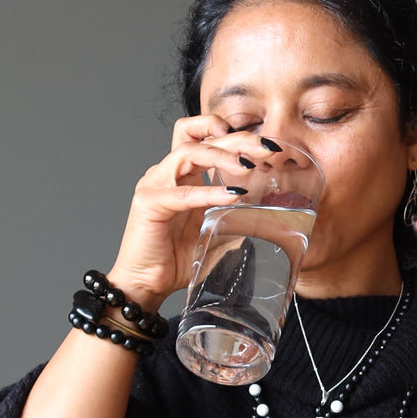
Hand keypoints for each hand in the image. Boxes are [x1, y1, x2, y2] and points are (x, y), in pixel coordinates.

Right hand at [106, 116, 280, 309]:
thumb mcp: (215, 231)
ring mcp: (155, 185)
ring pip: (188, 152)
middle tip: (266, 147)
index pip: (204, 137)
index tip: (266, 145)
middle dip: (237, 138)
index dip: (234, 134)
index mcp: (183, 176)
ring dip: (221, 155)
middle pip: (200, 138)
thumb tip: (270, 215)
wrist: (146, 283)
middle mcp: (167, 174)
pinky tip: (233, 194)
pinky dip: (209, 191)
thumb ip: (235, 217)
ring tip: (249, 165)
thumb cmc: (176, 259)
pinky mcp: (149, 203)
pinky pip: (183, 193)